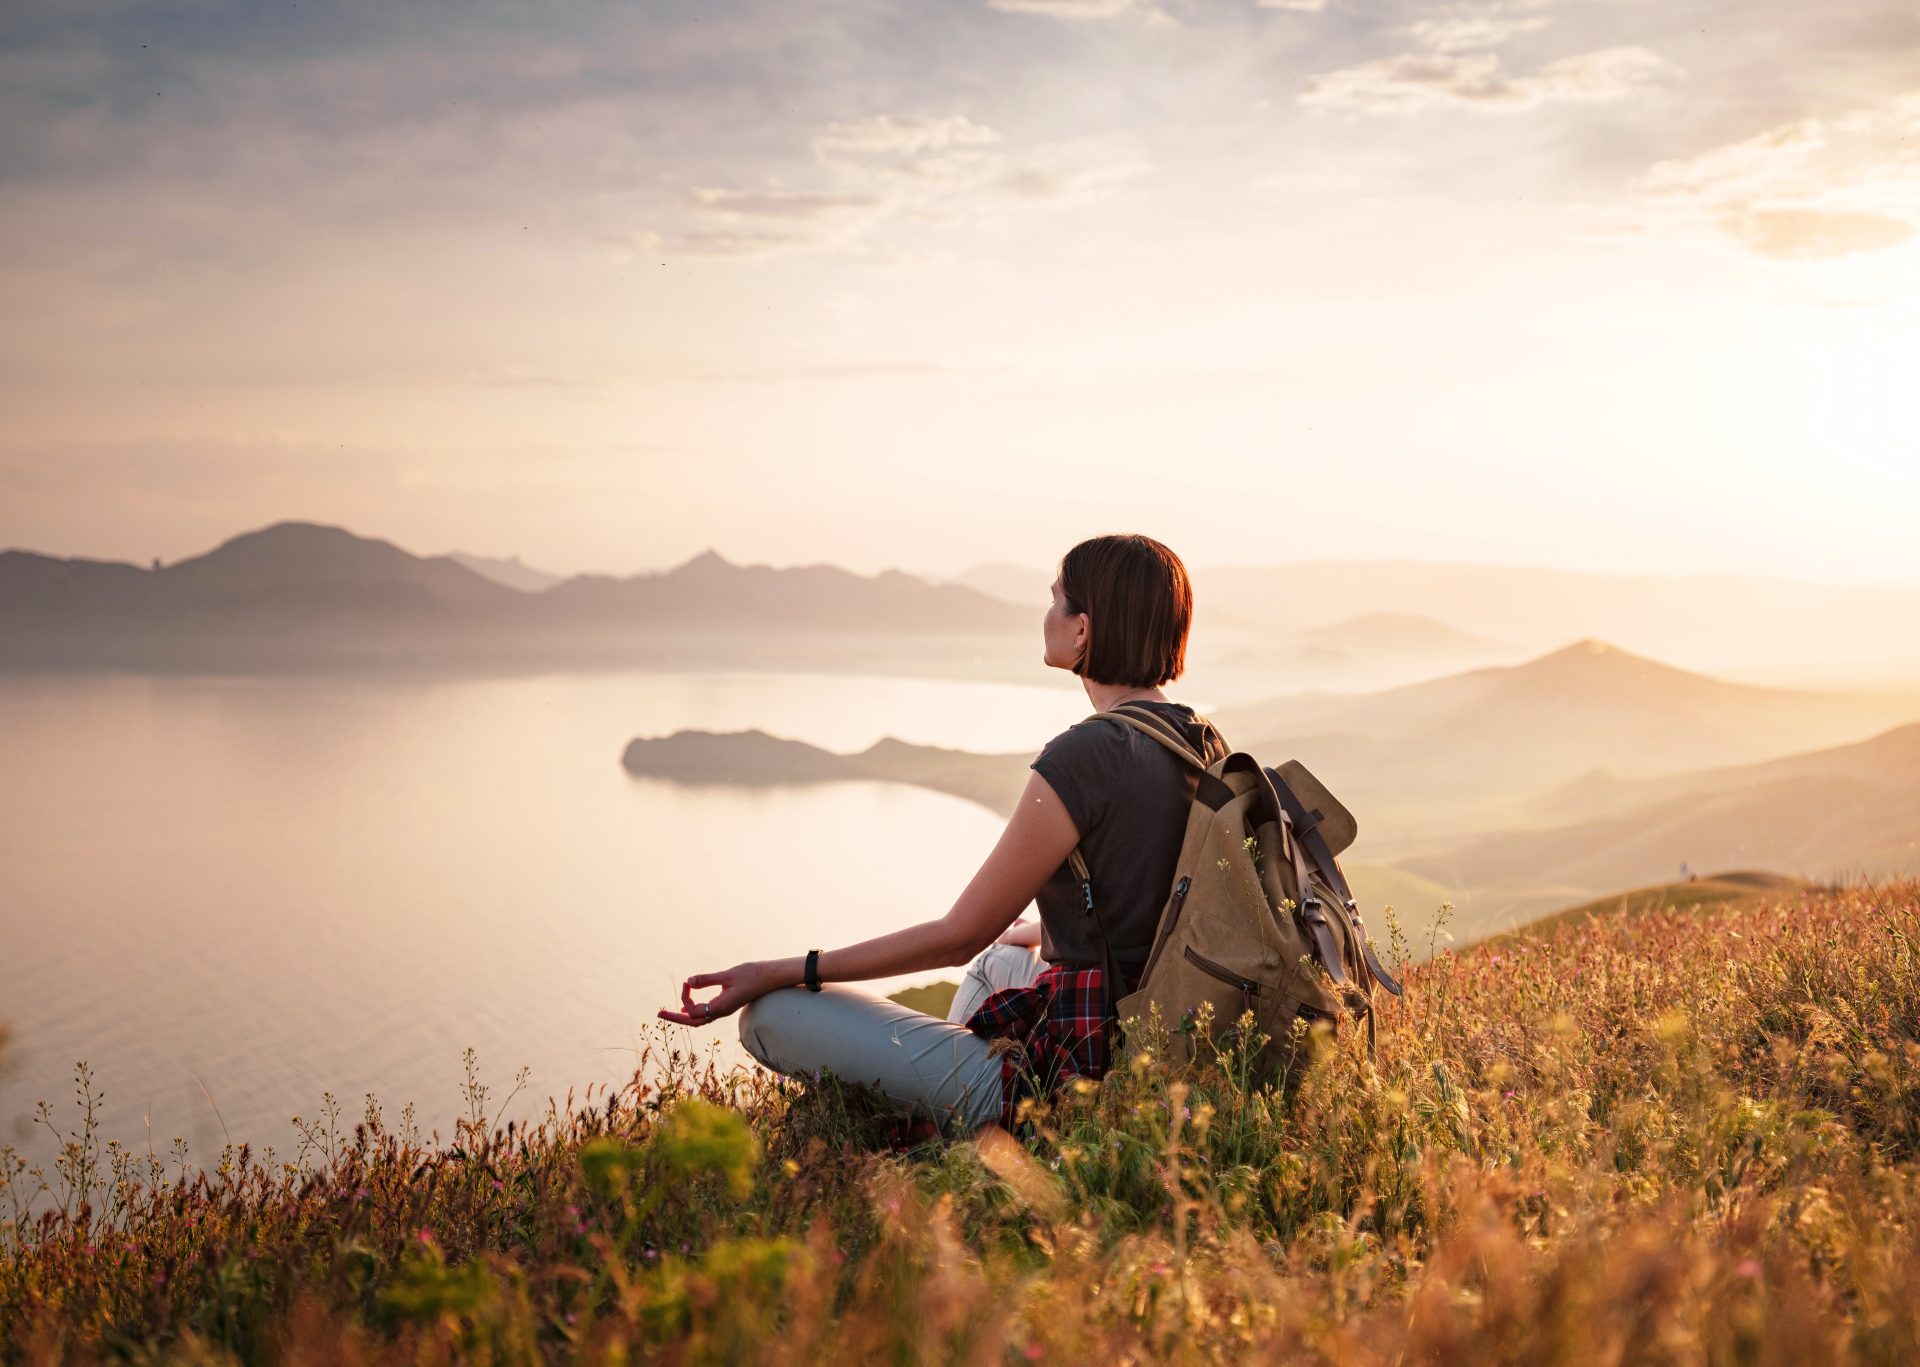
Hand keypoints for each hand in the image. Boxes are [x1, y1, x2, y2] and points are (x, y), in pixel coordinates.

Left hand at [657, 961, 784, 1026]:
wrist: (772, 977)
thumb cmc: (752, 974)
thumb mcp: (727, 975)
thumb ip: (707, 979)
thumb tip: (688, 982)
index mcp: (721, 1007)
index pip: (694, 1010)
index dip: (686, 997)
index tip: (687, 983)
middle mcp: (722, 1012)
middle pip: (694, 1021)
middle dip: (676, 1018)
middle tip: (658, 1014)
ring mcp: (725, 1009)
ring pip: (701, 1019)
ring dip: (685, 1016)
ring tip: (670, 1013)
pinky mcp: (728, 1004)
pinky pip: (708, 1013)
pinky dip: (695, 1011)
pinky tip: (688, 1007)